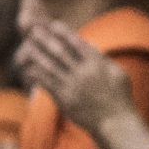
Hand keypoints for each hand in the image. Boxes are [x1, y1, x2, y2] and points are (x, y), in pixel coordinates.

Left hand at [18, 22, 135, 131]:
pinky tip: (29, 68)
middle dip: (46, 40)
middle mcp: (83, 73)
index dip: (64, 33)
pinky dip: (37, 74)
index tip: (54, 25)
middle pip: (60, 52)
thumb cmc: (120, 98)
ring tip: (28, 46)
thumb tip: (89, 45)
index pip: (77, 43)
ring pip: (50, 66)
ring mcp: (72, 86)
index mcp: (97, 65)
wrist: (114, 123)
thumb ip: (103, 58)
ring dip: (37, 54)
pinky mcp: (64, 99)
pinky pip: (47, 83)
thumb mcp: (118, 74)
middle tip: (35, 31)